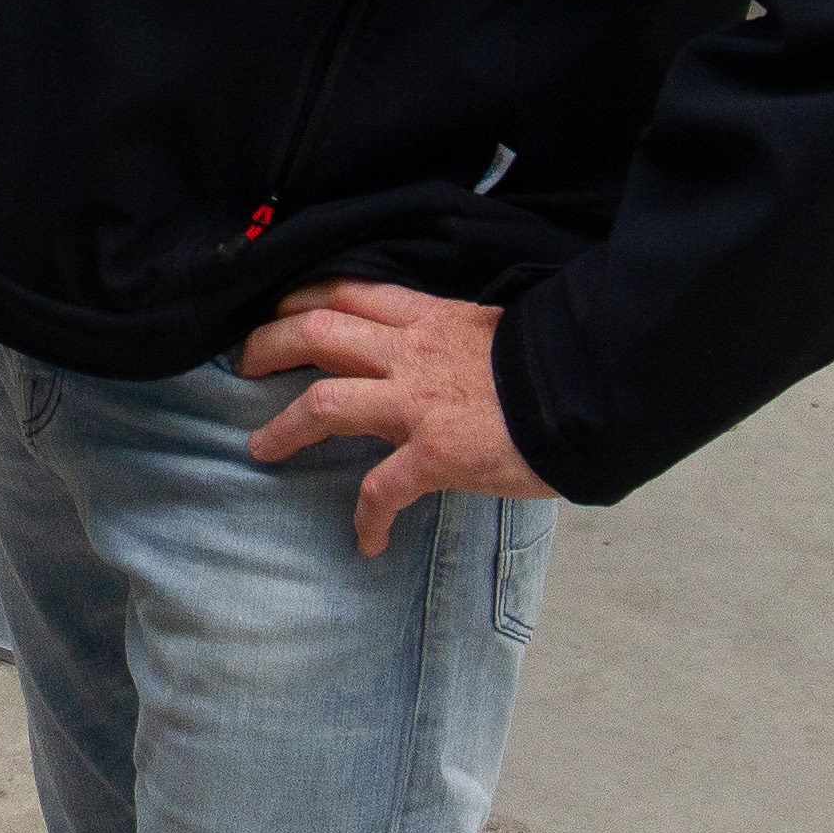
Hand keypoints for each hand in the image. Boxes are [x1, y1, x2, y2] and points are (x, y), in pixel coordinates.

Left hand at [237, 281, 559, 557]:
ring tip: (261, 446)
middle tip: (241, 363)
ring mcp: (419, 402)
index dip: (301, 298)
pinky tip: (367, 541)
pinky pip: (381, 490)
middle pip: (317, 330)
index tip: (276, 310)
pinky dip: (367, 517)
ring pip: (325, 400)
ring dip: (284, 424)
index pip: (349, 291)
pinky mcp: (434, 453)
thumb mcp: (499, 332)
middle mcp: (414, 352)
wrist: (593, 393)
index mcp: (430, 319)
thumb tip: (448, 357)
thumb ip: (459, 340)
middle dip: (268, 343)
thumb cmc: (556, 367)